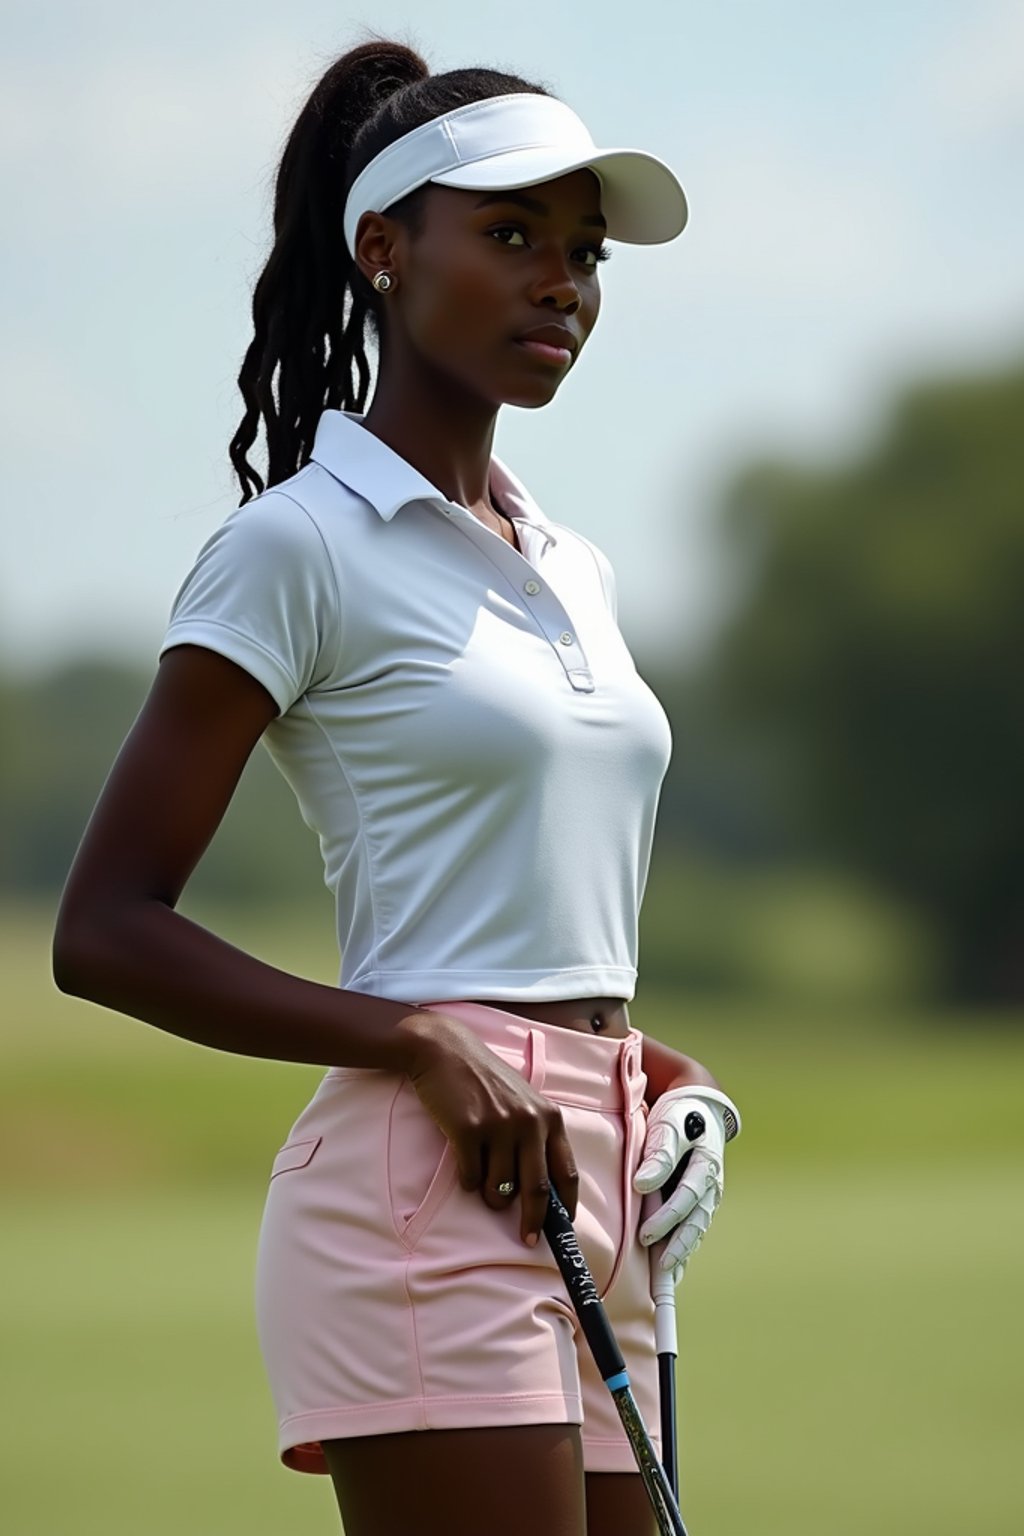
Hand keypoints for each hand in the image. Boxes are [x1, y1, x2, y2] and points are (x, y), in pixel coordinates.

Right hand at [400, 1010, 578, 1247]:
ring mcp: (498, 1126)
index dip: (565, 1208)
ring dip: (491, 1197)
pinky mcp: (467, 1131)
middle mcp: (529, 1123)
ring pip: (499, 1189)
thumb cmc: (486, 1081)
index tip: (561, 1230)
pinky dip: (467, 1181)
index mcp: (549, 1118)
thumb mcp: (524, 1103)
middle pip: (538, 1190)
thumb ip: (537, 1139)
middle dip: (533, 1221)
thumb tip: (543, 1195)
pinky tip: (464, 1162)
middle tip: (527, 1238)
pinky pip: (470, 1178)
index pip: (567, 1173)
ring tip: (483, 1181)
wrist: (446, 1051)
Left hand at [634, 1085, 741, 1280]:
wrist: (696, 1106)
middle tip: (660, 1268)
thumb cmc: (679, 1115)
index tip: (645, 1235)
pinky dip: (683, 1250)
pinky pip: (692, 1228)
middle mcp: (710, 1185)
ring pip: (695, 1229)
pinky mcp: (698, 1200)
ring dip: (682, 1253)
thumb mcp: (670, 1125)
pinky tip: (672, 1271)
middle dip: (678, 1246)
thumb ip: (660, 1153)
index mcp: (706, 1164)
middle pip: (696, 1221)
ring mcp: (706, 1195)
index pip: (687, 1197)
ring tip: (665, 1278)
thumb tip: (643, 1184)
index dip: (667, 1217)